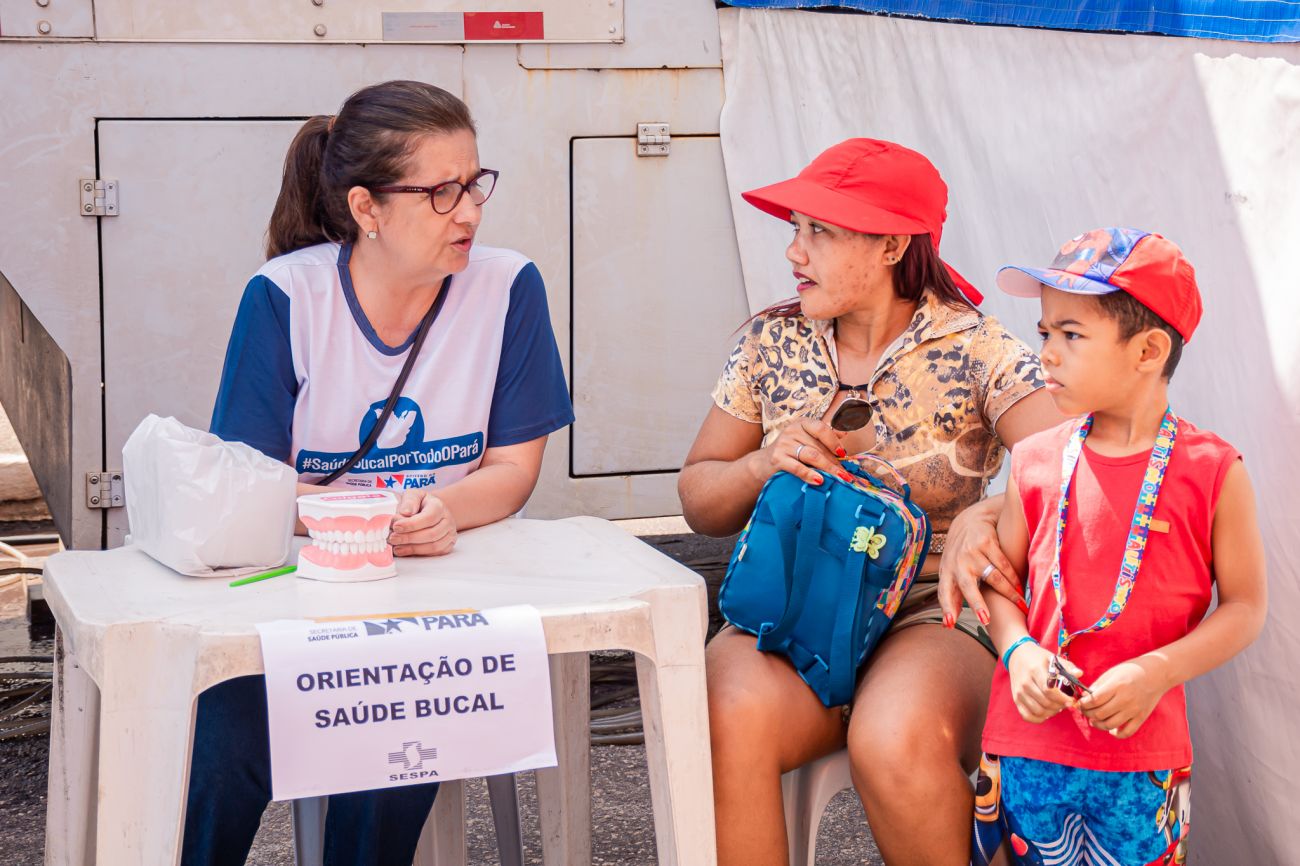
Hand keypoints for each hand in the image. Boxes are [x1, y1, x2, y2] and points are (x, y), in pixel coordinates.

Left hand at [388, 489, 456, 556]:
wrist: (429, 510)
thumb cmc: (419, 503)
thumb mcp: (413, 495)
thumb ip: (409, 502)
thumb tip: (405, 513)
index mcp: (439, 506)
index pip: (429, 517)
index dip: (412, 524)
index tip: (396, 526)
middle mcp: (447, 520)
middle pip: (431, 534)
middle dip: (409, 538)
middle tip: (393, 538)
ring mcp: (449, 534)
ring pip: (434, 546)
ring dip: (413, 548)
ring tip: (396, 546)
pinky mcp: (447, 545)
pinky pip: (435, 553)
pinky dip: (418, 554)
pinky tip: (405, 550)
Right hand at [750, 418, 847, 486]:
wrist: (764, 463)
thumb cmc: (790, 451)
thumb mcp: (806, 439)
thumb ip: (823, 436)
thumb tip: (843, 434)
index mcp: (802, 424)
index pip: (821, 428)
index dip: (834, 441)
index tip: (843, 454)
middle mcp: (792, 431)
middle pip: (818, 447)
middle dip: (834, 462)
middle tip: (845, 475)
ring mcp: (784, 444)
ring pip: (812, 456)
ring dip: (828, 469)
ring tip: (838, 479)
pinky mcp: (777, 459)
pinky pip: (798, 468)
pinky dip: (810, 475)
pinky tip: (820, 481)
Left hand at [938, 501, 1026, 626]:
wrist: (969, 521)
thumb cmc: (960, 556)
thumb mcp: (951, 573)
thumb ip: (952, 597)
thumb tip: (947, 625)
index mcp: (947, 572)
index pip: (944, 593)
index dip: (947, 608)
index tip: (950, 623)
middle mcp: (957, 562)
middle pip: (967, 585)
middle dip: (976, 603)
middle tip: (985, 619)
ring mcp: (972, 552)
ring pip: (993, 577)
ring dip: (1008, 592)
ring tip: (1020, 605)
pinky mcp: (986, 542)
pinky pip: (1003, 564)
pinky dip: (1013, 576)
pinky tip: (1020, 586)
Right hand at [1008, 644, 1078, 722]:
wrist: (1017, 656)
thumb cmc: (1038, 658)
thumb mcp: (1052, 658)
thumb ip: (1067, 667)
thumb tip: (1079, 674)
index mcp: (1035, 671)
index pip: (1049, 691)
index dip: (1062, 699)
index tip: (1071, 700)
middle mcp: (1025, 683)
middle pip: (1046, 703)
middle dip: (1059, 706)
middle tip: (1066, 703)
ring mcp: (1019, 692)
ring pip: (1038, 711)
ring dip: (1051, 712)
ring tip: (1057, 706)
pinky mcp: (1016, 699)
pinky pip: (1027, 716)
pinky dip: (1039, 718)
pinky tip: (1046, 712)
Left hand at [1078, 659, 1168, 737]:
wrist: (1157, 674)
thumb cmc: (1131, 671)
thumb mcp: (1112, 673)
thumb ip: (1098, 686)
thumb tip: (1085, 698)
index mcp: (1117, 686)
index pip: (1095, 700)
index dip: (1084, 704)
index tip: (1080, 703)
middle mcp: (1125, 700)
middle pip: (1100, 713)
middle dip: (1088, 713)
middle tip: (1085, 711)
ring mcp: (1134, 710)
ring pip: (1110, 725)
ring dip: (1098, 724)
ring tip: (1093, 720)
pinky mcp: (1141, 718)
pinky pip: (1127, 732)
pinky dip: (1116, 734)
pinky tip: (1111, 729)